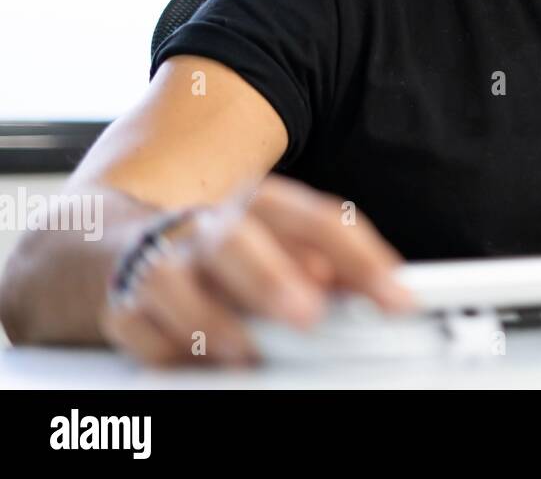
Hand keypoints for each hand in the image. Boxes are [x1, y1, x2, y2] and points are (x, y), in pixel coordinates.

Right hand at [98, 174, 415, 365]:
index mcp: (259, 206)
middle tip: (309, 315)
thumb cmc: (223, 249)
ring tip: (246, 350)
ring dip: (212, 318)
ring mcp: (160, 262)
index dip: (360, 258)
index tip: (396, 299)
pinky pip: (138, 327)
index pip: (316, 221)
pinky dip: (166, 350)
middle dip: (271, 278)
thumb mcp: (283, 246)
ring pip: (174, 281)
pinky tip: (195, 366)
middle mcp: (208, 227)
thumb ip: (334, 269)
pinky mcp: (121, 303)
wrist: (113, 242)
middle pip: (237, 240)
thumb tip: (385, 292)